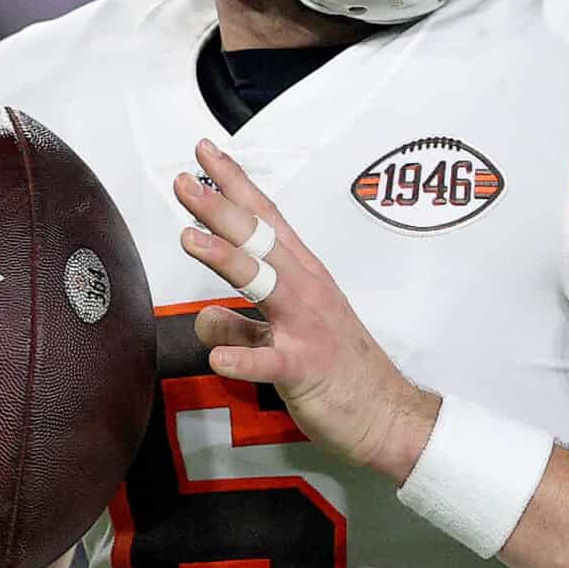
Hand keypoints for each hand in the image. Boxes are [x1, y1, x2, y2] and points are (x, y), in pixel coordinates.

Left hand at [173, 139, 437, 480]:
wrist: (385, 415)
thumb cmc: (338, 370)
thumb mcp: (284, 338)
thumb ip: (241, 324)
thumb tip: (206, 316)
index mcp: (303, 276)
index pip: (265, 219)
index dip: (234, 184)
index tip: (205, 152)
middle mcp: (306, 291)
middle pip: (259, 240)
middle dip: (220, 208)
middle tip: (183, 181)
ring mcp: (306, 327)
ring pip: (263, 283)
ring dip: (227, 258)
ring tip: (189, 238)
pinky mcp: (304, 367)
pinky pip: (270, 360)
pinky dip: (243, 357)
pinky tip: (220, 357)